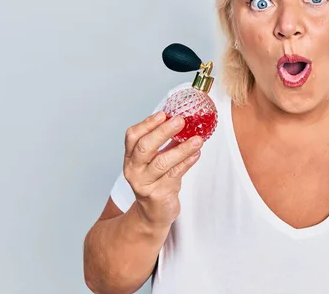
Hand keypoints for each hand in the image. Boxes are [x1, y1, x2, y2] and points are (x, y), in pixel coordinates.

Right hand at [122, 111, 202, 227]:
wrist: (153, 213)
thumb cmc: (157, 181)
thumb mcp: (155, 160)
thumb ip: (166, 142)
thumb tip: (185, 120)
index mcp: (131, 157)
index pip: (133, 136)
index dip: (147, 123)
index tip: (164, 114)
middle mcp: (134, 169)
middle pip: (145, 147)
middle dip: (163, 132)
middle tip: (180, 121)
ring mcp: (144, 183)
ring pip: (162, 162)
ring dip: (182, 149)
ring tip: (197, 139)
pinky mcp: (158, 194)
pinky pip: (175, 175)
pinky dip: (187, 162)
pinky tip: (197, 154)